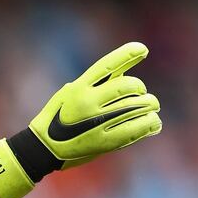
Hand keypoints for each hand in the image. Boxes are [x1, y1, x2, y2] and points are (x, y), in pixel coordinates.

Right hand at [0, 43, 161, 197]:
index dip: (127, 54)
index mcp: (79, 87)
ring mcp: (97, 122)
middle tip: (146, 97)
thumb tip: (123, 73)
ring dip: (150, 106)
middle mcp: (88, 101)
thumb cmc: (57, 119)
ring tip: (153, 109)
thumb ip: (93, 85)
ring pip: (136, 106)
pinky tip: (154, 123)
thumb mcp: (69, 94)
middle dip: (141, 89)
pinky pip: (135, 129)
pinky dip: (149, 124)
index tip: (143, 49)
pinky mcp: (105, 142)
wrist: (43, 149)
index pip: (108, 65)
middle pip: (127, 86)